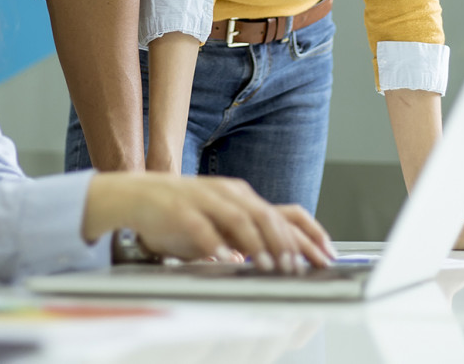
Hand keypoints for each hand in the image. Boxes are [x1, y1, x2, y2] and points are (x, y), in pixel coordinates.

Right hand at [83, 173, 336, 272]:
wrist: (137, 196)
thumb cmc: (182, 213)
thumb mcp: (222, 224)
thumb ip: (249, 237)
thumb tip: (285, 260)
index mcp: (243, 197)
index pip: (286, 213)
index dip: (310, 234)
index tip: (327, 255)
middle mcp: (228, 194)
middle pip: (267, 216)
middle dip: (285, 244)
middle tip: (297, 268)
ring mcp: (204, 199)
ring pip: (239, 218)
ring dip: (257, 244)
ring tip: (269, 265)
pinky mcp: (180, 210)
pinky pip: (202, 227)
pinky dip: (216, 244)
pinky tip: (226, 259)